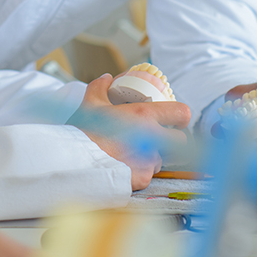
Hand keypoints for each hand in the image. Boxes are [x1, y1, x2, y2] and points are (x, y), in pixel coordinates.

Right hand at [70, 73, 190, 190]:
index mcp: (144, 115)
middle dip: (170, 140)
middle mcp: (152, 138)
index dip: (180, 117)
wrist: (75, 160)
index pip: (182, 113)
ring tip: (131, 154)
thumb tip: (107, 78)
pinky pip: (147, 174)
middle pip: (179, 141)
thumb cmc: (84, 130)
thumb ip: (101, 87)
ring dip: (152, 156)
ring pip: (162, 159)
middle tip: (153, 138)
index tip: (173, 120)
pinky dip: (138, 172)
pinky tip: (124, 167)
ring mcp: (149, 161)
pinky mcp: (143, 179)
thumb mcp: (91, 103)